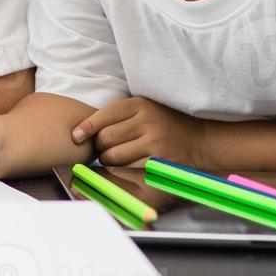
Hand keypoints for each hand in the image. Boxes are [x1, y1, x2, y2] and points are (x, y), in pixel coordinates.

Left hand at [72, 96, 206, 167]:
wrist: (200, 139)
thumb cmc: (164, 123)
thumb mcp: (144, 109)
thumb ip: (118, 115)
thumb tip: (83, 131)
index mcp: (140, 105)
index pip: (104, 115)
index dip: (86, 127)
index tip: (75, 136)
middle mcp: (147, 121)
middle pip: (105, 138)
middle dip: (100, 146)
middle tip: (105, 147)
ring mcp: (154, 142)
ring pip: (114, 156)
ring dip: (110, 160)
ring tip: (118, 155)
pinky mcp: (160, 161)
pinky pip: (128, 169)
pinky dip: (124, 170)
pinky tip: (130, 164)